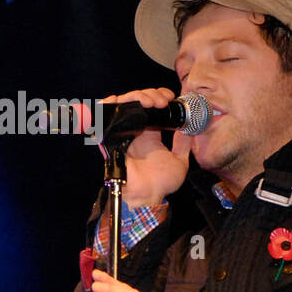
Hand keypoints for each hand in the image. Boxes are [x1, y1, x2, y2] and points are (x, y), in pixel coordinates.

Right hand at [99, 87, 192, 206]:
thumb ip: (183, 144)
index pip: (149, 106)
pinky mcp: (111, 139)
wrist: (148, 196)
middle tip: (162, 102)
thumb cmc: (161, 183)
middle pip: (136, 101)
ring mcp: (122, 134)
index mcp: (148, 134)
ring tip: (150, 102)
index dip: (158, 96)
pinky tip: (119, 100)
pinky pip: (101, 118)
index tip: (170, 98)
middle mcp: (134, 131)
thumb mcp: (180, 160)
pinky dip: (107, 105)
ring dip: (135, 97)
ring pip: (122, 104)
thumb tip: (190, 128)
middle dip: (150, 94)